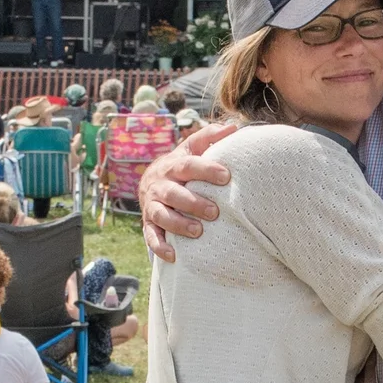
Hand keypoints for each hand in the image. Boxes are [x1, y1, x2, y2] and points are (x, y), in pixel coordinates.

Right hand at [139, 122, 237, 260]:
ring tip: (198, 232)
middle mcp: (160, 185)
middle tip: (215, 211)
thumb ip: (210, 137)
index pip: (189, 165)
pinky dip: (160, 247)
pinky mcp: (148, 224)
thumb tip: (234, 127)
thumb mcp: (192, 148)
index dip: (206, 170)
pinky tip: (174, 255)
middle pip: (174, 194)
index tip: (226, 177)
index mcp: (173, 166)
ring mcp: (152, 205)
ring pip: (162, 215)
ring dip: (179, 224)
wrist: (150, 181)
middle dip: (194, 203)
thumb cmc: (181, 166)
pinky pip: (151, 236)